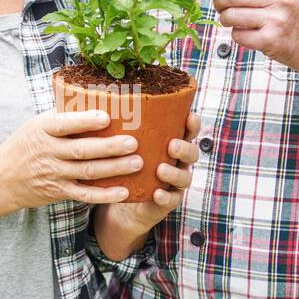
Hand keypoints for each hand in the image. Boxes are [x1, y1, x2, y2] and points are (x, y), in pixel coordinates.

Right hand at [0, 108, 147, 212]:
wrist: (0, 180)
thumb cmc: (24, 146)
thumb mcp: (35, 124)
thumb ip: (61, 115)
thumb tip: (92, 95)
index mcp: (42, 130)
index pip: (64, 124)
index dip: (86, 121)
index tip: (107, 117)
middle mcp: (48, 152)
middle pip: (82, 150)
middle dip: (109, 147)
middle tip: (133, 142)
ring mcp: (54, 174)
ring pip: (88, 172)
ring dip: (114, 168)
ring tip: (137, 162)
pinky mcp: (59, 192)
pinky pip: (84, 195)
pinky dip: (104, 195)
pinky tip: (123, 192)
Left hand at [92, 110, 200, 240]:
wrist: (124, 198)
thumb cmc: (126, 162)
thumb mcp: (127, 143)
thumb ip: (126, 126)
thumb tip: (105, 98)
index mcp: (172, 143)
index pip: (188, 131)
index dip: (193, 124)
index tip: (189, 116)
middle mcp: (178, 162)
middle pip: (191, 153)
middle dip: (184, 148)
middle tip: (171, 145)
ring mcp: (175, 182)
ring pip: (184, 177)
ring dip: (174, 173)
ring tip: (161, 170)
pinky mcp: (168, 201)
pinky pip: (172, 200)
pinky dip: (166, 197)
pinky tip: (157, 194)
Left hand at [211, 0, 298, 73]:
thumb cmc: (294, 12)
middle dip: (219, 0)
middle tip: (221, 5)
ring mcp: (277, 20)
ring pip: (230, 15)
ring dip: (225, 18)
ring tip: (233, 19)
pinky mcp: (270, 40)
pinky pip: (237, 35)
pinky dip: (237, 34)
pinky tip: (248, 32)